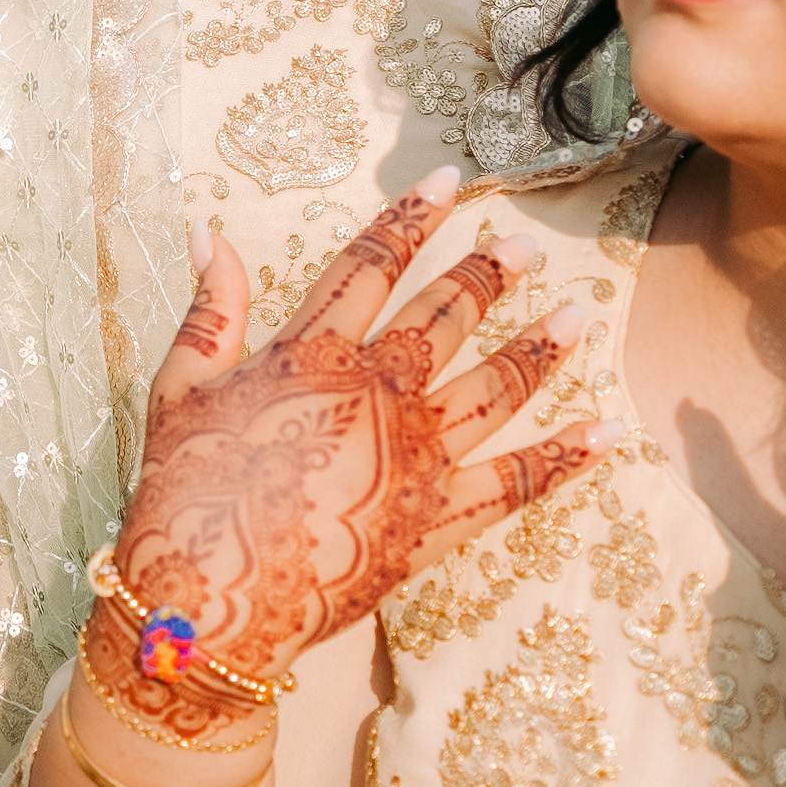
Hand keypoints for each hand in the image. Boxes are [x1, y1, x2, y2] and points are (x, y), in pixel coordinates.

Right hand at [95, 179, 594, 752]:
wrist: (211, 601)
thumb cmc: (184, 496)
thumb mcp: (179, 390)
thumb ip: (210, 310)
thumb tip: (210, 233)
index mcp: (313, 355)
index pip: (371, 266)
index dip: (410, 220)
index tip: (449, 184)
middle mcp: (378, 394)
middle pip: (445, 318)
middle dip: (488, 277)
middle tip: (525, 248)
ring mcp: (417, 458)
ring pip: (495, 387)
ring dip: (539, 348)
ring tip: (577, 314)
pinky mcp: (439, 521)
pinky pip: (517, 483)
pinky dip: (565, 458)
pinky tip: (606, 434)